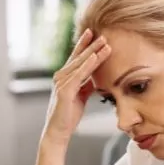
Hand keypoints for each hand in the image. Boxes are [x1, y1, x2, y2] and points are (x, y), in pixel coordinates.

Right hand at [41, 29, 111, 147]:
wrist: (58, 132)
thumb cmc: (69, 115)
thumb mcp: (81, 95)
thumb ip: (86, 84)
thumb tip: (96, 75)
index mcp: (65, 77)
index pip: (76, 57)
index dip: (84, 44)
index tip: (93, 32)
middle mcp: (61, 76)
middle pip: (79, 57)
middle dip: (91, 45)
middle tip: (103, 34)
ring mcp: (61, 83)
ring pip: (80, 64)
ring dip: (93, 52)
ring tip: (105, 43)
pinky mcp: (64, 91)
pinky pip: (79, 75)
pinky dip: (88, 65)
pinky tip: (96, 57)